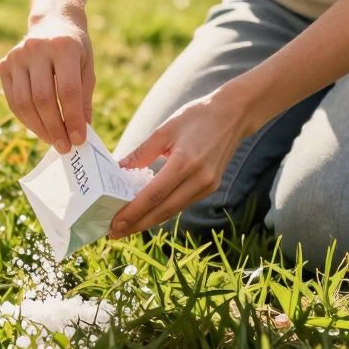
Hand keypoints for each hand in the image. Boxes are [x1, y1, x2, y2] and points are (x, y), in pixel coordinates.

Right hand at [0, 7, 94, 152]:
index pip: (67, 90)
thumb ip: (84, 98)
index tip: (79, 140)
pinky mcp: (4, 64)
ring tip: (53, 140)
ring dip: (39, 127)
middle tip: (65, 146)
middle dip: (55, 127)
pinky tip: (39, 128)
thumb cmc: (75, 49)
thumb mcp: (87, 68)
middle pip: (43, 99)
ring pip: (24, 102)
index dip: (72, 118)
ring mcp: (17, 56)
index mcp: (63, 46)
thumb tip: (81, 131)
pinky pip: (13, 100)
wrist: (53, 22)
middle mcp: (37, 48)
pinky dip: (26, 119)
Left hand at [108, 85, 257, 238]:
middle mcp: (199, 179)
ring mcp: (208, 185)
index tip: (114, 223)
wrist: (234, 115)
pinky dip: (163, 210)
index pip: (154, 195)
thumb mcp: (164, 130)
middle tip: (114, 233)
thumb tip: (118, 170)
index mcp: (185, 162)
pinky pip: (183, 204)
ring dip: (149, 221)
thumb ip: (141, 153)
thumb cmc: (197, 116)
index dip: (133, 212)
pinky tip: (148, 213)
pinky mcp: (211, 187)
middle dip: (137, 224)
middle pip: (163, 210)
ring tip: (127, 226)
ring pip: (173, 210)